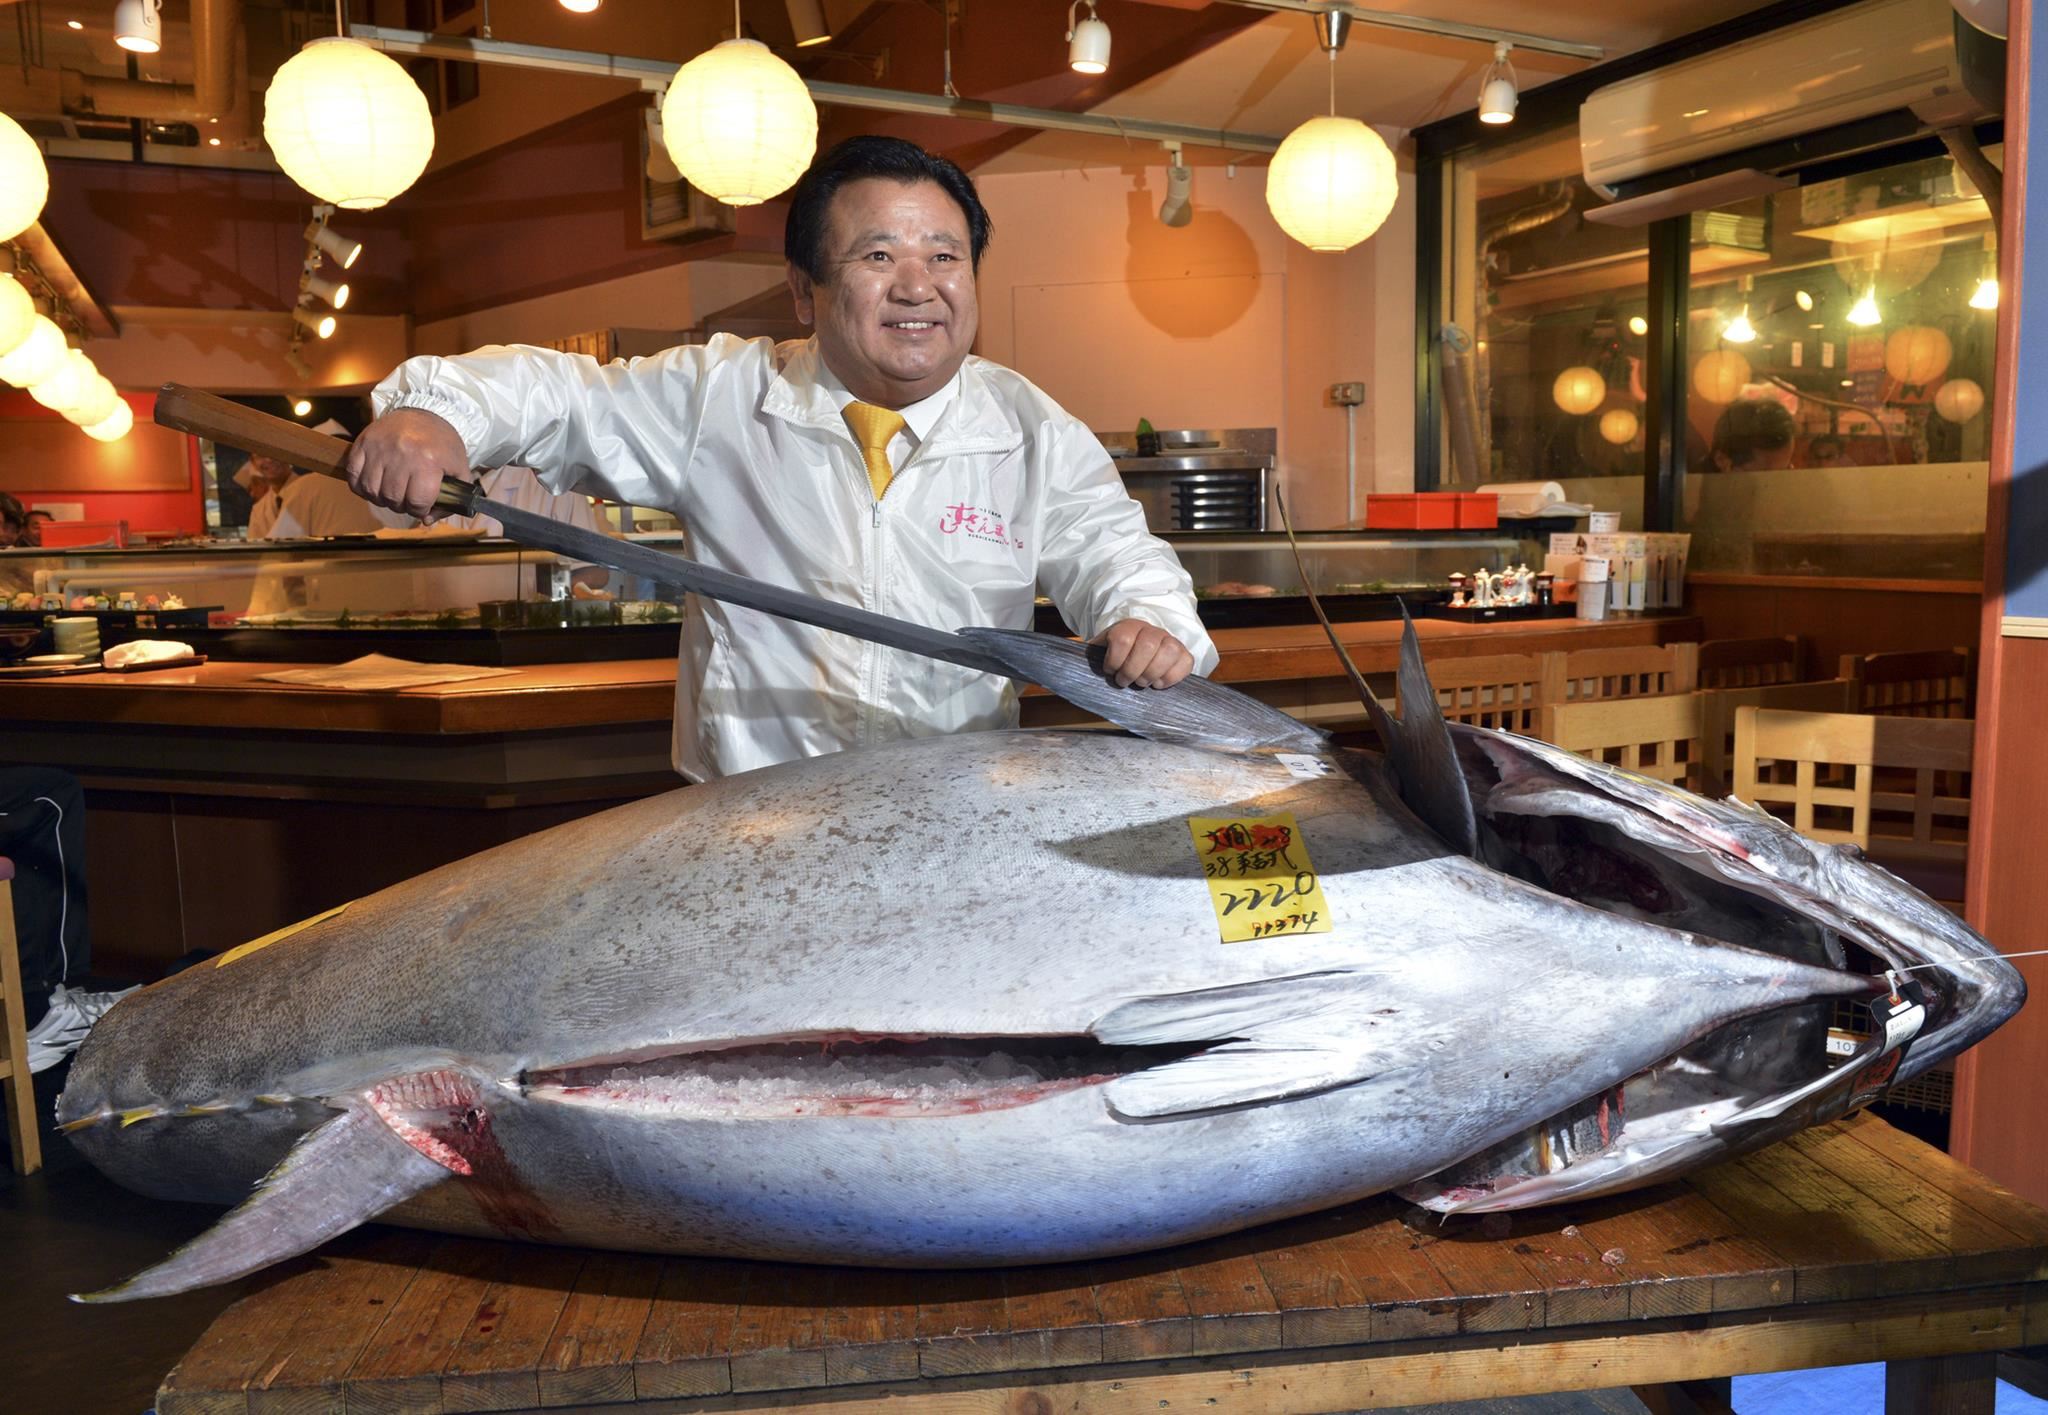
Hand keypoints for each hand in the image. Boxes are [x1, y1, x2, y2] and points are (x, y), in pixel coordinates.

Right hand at [344, 408, 472, 520]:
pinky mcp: (363, 443)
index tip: (422, 505)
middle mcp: (402, 454)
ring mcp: (380, 448)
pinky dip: (361, 487)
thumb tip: (426, 520)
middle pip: (393, 498)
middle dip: (401, 506)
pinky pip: (354, 476)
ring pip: (372, 490)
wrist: (425, 411)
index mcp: (429, 461)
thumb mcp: (458, 469)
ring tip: (391, 493)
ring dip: (381, 499)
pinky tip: (374, 486)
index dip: (420, 510)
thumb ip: (451, 501)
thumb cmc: (443, 444)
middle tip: (407, 499)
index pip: (417, 502)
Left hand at [1096, 619, 1195, 689]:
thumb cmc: (1118, 657)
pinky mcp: (1184, 654)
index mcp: (1127, 626)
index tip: (1110, 671)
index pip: (1122, 639)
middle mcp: (1151, 630)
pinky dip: (1171, 678)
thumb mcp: (1102, 651)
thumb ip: (1090, 657)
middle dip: (1132, 670)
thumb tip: (1067, 670)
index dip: (1114, 660)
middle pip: (1146, 646)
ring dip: (1152, 674)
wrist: (1140, 649)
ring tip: (1142, 683)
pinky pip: (1185, 663)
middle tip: (1125, 681)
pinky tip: (1158, 684)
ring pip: (1168, 652)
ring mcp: (1170, 640)